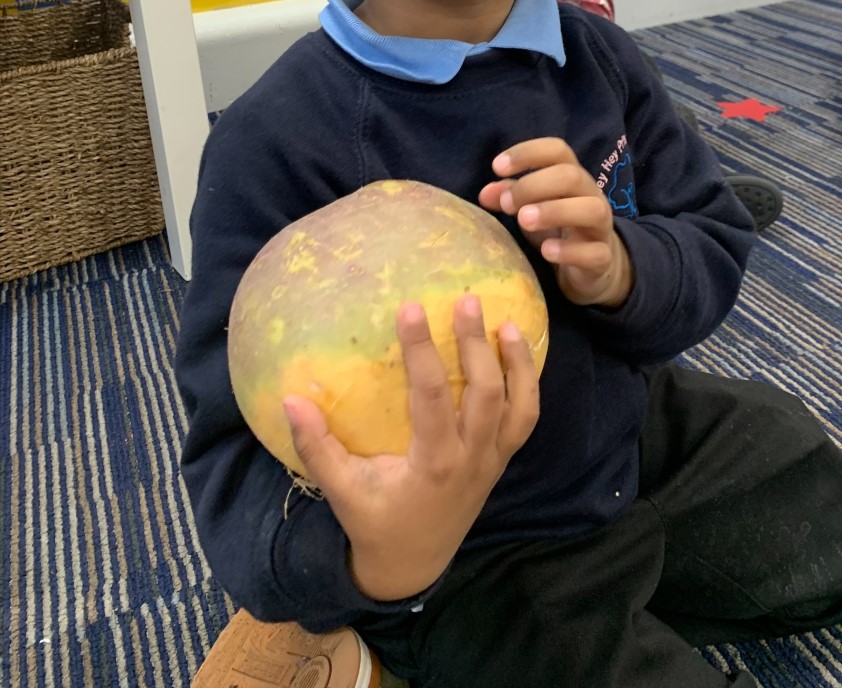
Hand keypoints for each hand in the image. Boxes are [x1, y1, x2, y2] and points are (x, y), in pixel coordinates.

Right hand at [282, 296, 538, 601]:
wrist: (413, 564)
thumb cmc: (374, 521)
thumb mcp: (342, 489)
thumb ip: (316, 446)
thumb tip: (290, 399)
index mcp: (433, 464)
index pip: (431, 397)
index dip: (422, 351)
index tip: (411, 308)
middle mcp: (471, 459)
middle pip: (486, 394)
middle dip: (477, 345)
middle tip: (467, 300)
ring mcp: (492, 461)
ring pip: (519, 408)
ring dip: (517, 364)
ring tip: (509, 323)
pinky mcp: (501, 461)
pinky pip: (524, 419)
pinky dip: (527, 384)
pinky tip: (519, 352)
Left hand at [478, 138, 633, 308]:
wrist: (592, 266)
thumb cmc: (557, 228)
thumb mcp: (531, 208)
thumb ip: (510, 196)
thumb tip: (485, 194)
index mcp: (572, 177)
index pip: (557, 150)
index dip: (527, 153)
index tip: (497, 167)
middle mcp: (591, 196)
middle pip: (572, 176)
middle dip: (534, 185)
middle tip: (507, 204)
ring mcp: (601, 227)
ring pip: (591, 209)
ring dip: (554, 211)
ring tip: (523, 220)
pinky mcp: (603, 258)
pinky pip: (595, 253)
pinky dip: (570, 251)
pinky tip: (546, 251)